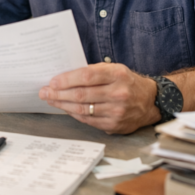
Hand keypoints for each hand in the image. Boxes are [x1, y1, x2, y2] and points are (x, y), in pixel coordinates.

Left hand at [39, 63, 159, 133]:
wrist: (150, 101)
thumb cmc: (127, 82)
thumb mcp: (115, 69)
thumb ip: (94, 71)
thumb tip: (66, 77)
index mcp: (117, 75)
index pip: (87, 76)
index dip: (67, 79)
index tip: (52, 81)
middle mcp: (118, 93)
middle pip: (81, 94)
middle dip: (59, 93)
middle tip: (44, 92)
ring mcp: (117, 111)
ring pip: (82, 109)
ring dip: (63, 105)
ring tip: (51, 100)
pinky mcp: (114, 125)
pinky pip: (88, 120)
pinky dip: (74, 114)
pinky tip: (66, 108)